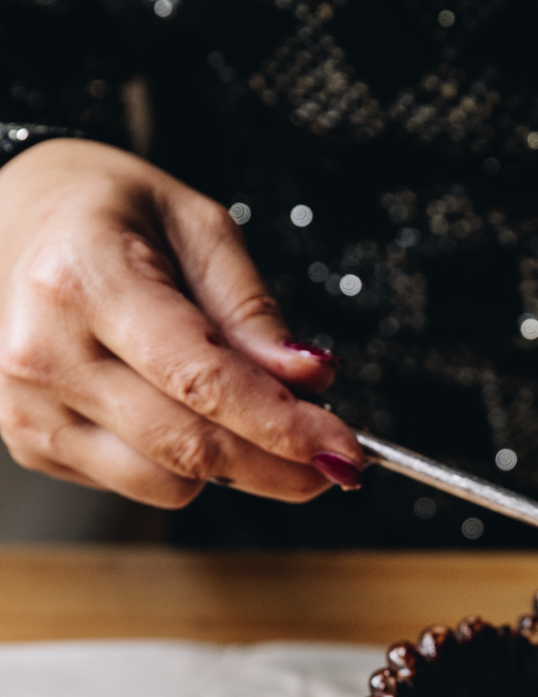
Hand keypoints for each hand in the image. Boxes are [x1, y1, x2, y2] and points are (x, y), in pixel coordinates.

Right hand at [0, 138, 364, 506]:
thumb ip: (253, 310)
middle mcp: (43, 352)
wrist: (9, 219)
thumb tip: (311, 380)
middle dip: (278, 464)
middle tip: (334, 459)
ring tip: (250, 417)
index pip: (203, 381)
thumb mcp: (197, 227)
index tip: (345, 448)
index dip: (283, 426)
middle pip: (189, 445)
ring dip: (231, 467)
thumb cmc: (106, 213)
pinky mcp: (27, 442)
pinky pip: (134, 483)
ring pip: (165, 482)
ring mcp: (27, 406)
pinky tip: (178, 412)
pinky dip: (178, 464)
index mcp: (84, 280)